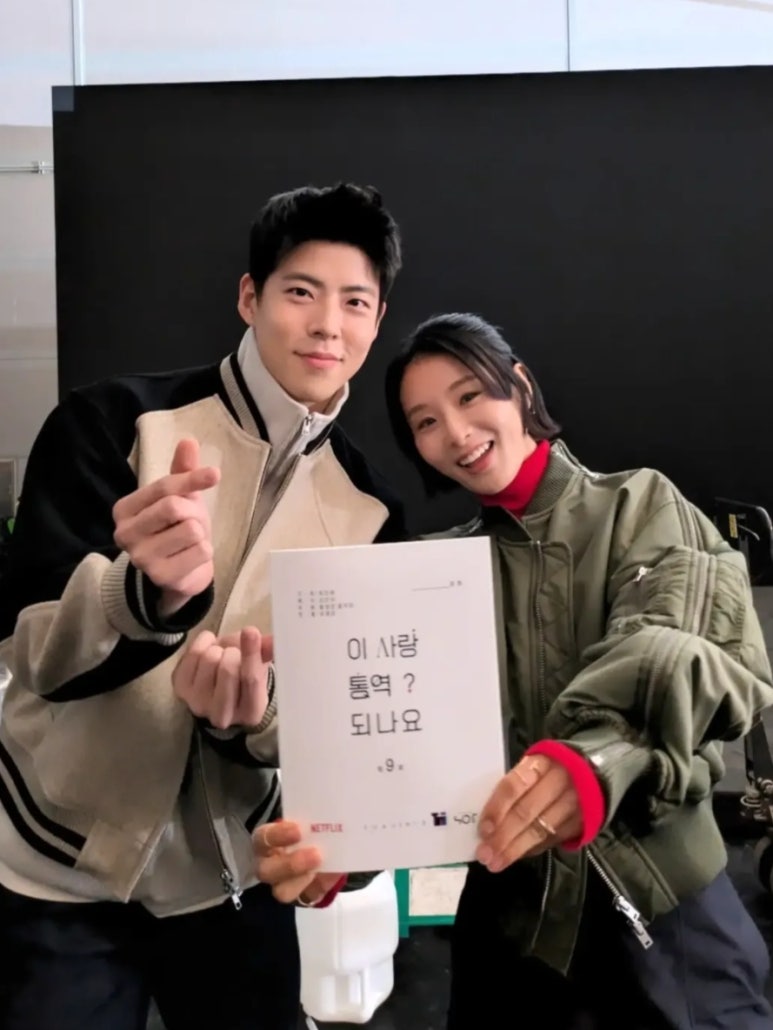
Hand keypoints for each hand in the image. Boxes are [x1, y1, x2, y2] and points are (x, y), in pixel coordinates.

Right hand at [113, 438, 219, 616]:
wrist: (179, 573)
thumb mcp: (180, 497)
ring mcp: (140, 558)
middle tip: (192, 523)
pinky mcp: (160, 576)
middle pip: (174, 507)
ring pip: (191, 530)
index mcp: (124, 509)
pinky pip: (201, 552)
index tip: (215, 474)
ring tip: (190, 543)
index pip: (163, 486)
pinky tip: (192, 558)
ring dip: (201, 535)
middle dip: (193, 513)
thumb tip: (188, 441)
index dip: (192, 478)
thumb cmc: (176, 529)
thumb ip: (182, 471)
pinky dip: (205, 552)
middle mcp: (124, 533)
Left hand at [173, 626, 272, 728]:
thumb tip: (275, 640)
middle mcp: (223, 715)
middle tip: (235, 653)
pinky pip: (192, 653)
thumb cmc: (243, 677)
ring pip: (209, 658)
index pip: (251, 680)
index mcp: (251, 713)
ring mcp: (198, 704)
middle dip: (233, 652)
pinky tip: (208, 649)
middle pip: (228, 670)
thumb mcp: (260, 667)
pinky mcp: (181, 690)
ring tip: (221, 654)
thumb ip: (267, 653)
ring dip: (218, 648)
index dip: (251, 654)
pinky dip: (203, 642)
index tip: (251, 631)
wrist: (215, 691)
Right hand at [253, 820, 343, 904]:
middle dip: (290, 864)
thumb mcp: (305, 819)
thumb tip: (329, 810)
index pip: (263, 838)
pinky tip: (333, 874)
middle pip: (266, 871)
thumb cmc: (306, 827)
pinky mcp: (301, 897)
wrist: (320, 845)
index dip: (278, 835)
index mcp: (266, 841)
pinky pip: (308, 897)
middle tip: (315, 854)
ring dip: (302, 881)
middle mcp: (268, 865)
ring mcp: (281, 885)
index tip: (298, 830)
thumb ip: (310, 817)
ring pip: (282, 892)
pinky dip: (322, 886)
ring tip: (321, 868)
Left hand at [475, 754, 582, 872]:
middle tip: (484, 854)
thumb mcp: (533, 767)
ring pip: (540, 830)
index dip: (497, 808)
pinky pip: (552, 839)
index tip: (483, 830)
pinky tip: (517, 856)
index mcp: (540, 763)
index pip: (514, 785)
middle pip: (526, 812)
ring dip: (515, 849)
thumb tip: (486, 818)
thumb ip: (512, 787)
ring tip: (496, 863)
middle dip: (503, 836)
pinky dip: (532, 849)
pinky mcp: (583, 822)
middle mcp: (559, 781)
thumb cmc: (550, 770)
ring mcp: (574, 803)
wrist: (595, 770)